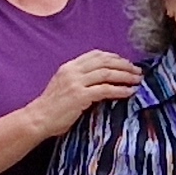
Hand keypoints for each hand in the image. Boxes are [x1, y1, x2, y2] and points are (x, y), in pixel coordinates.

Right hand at [23, 51, 145, 138]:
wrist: (38, 119)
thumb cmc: (51, 108)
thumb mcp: (63, 86)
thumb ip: (79, 80)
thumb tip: (99, 81)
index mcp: (69, 67)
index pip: (95, 55)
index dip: (113, 57)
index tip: (125, 62)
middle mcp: (73, 71)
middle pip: (105, 61)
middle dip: (124, 65)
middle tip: (137, 70)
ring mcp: (76, 82)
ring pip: (107, 73)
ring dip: (125, 76)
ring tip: (137, 80)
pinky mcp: (80, 96)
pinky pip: (105, 89)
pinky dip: (120, 90)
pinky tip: (129, 92)